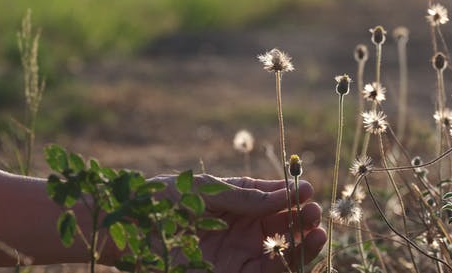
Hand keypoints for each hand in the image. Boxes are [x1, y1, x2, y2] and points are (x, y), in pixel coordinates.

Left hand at [155, 175, 325, 272]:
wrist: (134, 224)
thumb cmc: (167, 197)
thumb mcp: (209, 189)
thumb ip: (246, 196)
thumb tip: (286, 193)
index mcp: (237, 203)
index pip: (272, 201)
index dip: (290, 196)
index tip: (306, 188)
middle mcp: (242, 228)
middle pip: (280, 226)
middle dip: (300, 218)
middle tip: (314, 210)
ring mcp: (238, 253)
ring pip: (279, 250)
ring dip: (302, 241)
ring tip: (317, 228)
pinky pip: (266, 271)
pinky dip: (287, 262)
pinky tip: (303, 247)